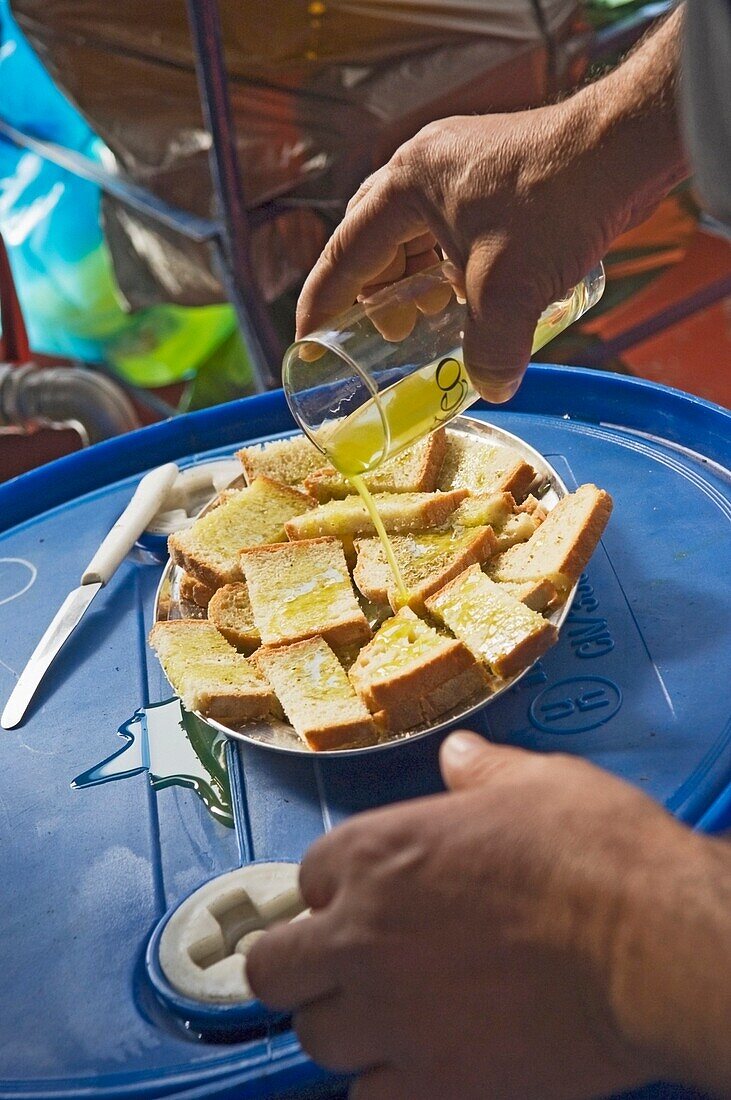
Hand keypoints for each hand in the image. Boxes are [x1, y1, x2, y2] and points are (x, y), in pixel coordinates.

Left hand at [248, 732, 723, 1098]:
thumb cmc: (599, 856)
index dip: (336, 887)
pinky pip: (367, 1095)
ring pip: (316, 1036)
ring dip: (344, 1024)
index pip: (308, 876)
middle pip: (275, 967)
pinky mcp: (431, 1083)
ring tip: (386, 1014)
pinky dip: (384, 1080)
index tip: (362, 897)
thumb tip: (459, 756)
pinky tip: (419, 1060)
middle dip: (302, 963)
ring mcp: (389, 1014)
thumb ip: (480, 772)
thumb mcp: (537, 783)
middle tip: (340, 964)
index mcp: (376, 852)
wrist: (653, 945)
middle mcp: (362, 933)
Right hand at [296, 13, 686, 401]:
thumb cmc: (555, 206)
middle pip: (375, 240)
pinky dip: (447, 263)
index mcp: (406, 185)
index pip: (345, 252)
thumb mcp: (510, 292)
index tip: (307, 338)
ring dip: (413, 279)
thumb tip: (491, 388)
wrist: (624, 148)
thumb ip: (491, 351)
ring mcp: (461, 164)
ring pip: (415, 233)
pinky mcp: (495, 172)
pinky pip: (450, 226)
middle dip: (374, 293)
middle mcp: (425, 167)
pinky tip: (469, 292)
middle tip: (388, 335)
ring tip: (430, 318)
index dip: (322, 302)